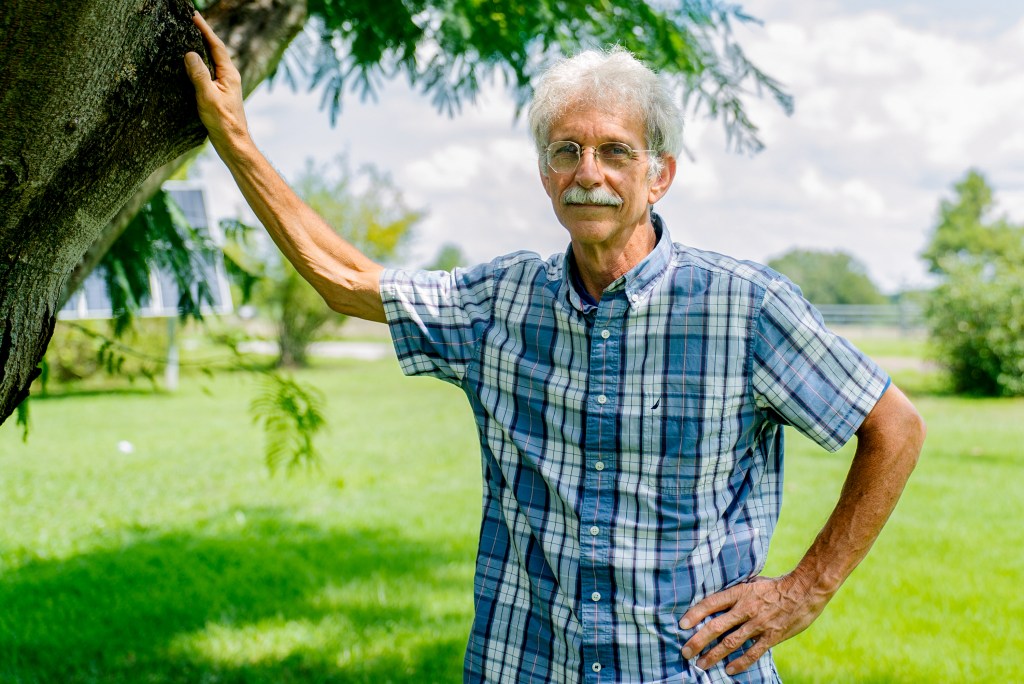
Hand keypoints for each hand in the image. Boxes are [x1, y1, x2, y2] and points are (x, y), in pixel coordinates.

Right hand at [183, 12, 249, 149]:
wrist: (233, 143)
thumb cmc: (222, 122)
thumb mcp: (208, 97)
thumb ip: (199, 74)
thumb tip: (190, 53)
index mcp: (229, 74)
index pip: (216, 45)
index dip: (205, 29)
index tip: (194, 16)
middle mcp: (230, 77)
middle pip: (215, 50)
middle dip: (203, 34)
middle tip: (190, 21)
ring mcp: (226, 85)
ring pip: (212, 61)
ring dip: (201, 48)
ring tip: (189, 36)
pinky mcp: (220, 94)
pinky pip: (209, 72)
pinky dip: (200, 64)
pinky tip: (191, 65)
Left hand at [679, 573, 828, 674]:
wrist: (805, 590)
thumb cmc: (776, 586)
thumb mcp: (752, 582)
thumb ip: (736, 594)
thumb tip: (718, 601)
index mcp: (739, 592)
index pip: (711, 603)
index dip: (695, 614)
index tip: (682, 625)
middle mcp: (746, 609)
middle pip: (716, 626)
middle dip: (698, 640)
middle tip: (685, 651)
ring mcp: (758, 624)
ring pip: (731, 643)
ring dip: (714, 655)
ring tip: (701, 664)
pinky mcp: (771, 636)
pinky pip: (753, 653)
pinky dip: (740, 663)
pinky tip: (729, 670)